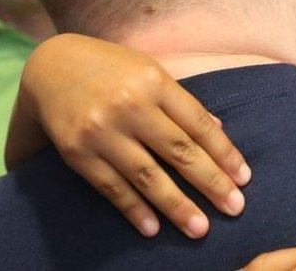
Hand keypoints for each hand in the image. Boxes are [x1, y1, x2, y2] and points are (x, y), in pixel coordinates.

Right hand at [8, 33, 250, 238]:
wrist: (51, 66)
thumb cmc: (113, 68)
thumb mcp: (151, 71)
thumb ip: (182, 101)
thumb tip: (218, 129)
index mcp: (154, 82)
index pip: (197, 123)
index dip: (224, 153)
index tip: (243, 178)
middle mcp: (129, 105)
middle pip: (178, 151)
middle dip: (210, 183)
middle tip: (235, 208)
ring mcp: (101, 130)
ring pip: (147, 175)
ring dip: (176, 205)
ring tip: (199, 228)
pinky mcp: (76, 152)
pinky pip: (111, 187)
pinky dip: (134, 209)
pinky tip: (154, 228)